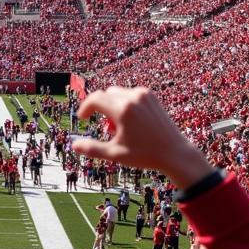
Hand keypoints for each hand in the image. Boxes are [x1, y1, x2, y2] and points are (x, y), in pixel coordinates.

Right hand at [73, 88, 212, 187]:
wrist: (175, 152)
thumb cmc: (145, 155)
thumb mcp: (115, 154)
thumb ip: (92, 149)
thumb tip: (73, 145)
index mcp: (123, 110)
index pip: (95, 99)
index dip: (84, 108)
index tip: (82, 118)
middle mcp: (133, 98)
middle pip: (105, 94)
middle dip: (99, 107)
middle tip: (105, 127)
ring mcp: (144, 95)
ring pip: (117, 93)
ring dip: (111, 105)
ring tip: (120, 126)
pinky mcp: (151, 96)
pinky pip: (129, 94)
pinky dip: (124, 103)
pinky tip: (130, 121)